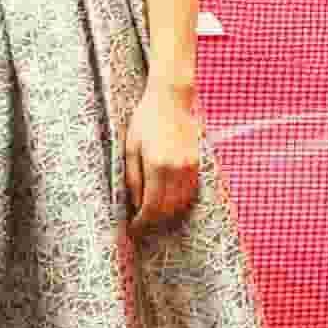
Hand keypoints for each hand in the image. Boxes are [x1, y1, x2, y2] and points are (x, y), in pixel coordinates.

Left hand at [122, 89, 204, 230]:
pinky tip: (168, 200)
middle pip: (168, 209)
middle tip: (141, 223)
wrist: (170, 99)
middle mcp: (176, 168)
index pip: (151, 206)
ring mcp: (190, 166)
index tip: (133, 227)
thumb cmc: (145, 121)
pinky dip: (179, 201)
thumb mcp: (130, 148)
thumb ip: (132, 178)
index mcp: (156, 165)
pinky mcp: (197, 163)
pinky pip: (190, 192)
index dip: (142, 221)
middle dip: (154, 220)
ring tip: (153, 214)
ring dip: (168, 213)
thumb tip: (134, 204)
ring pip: (181, 203)